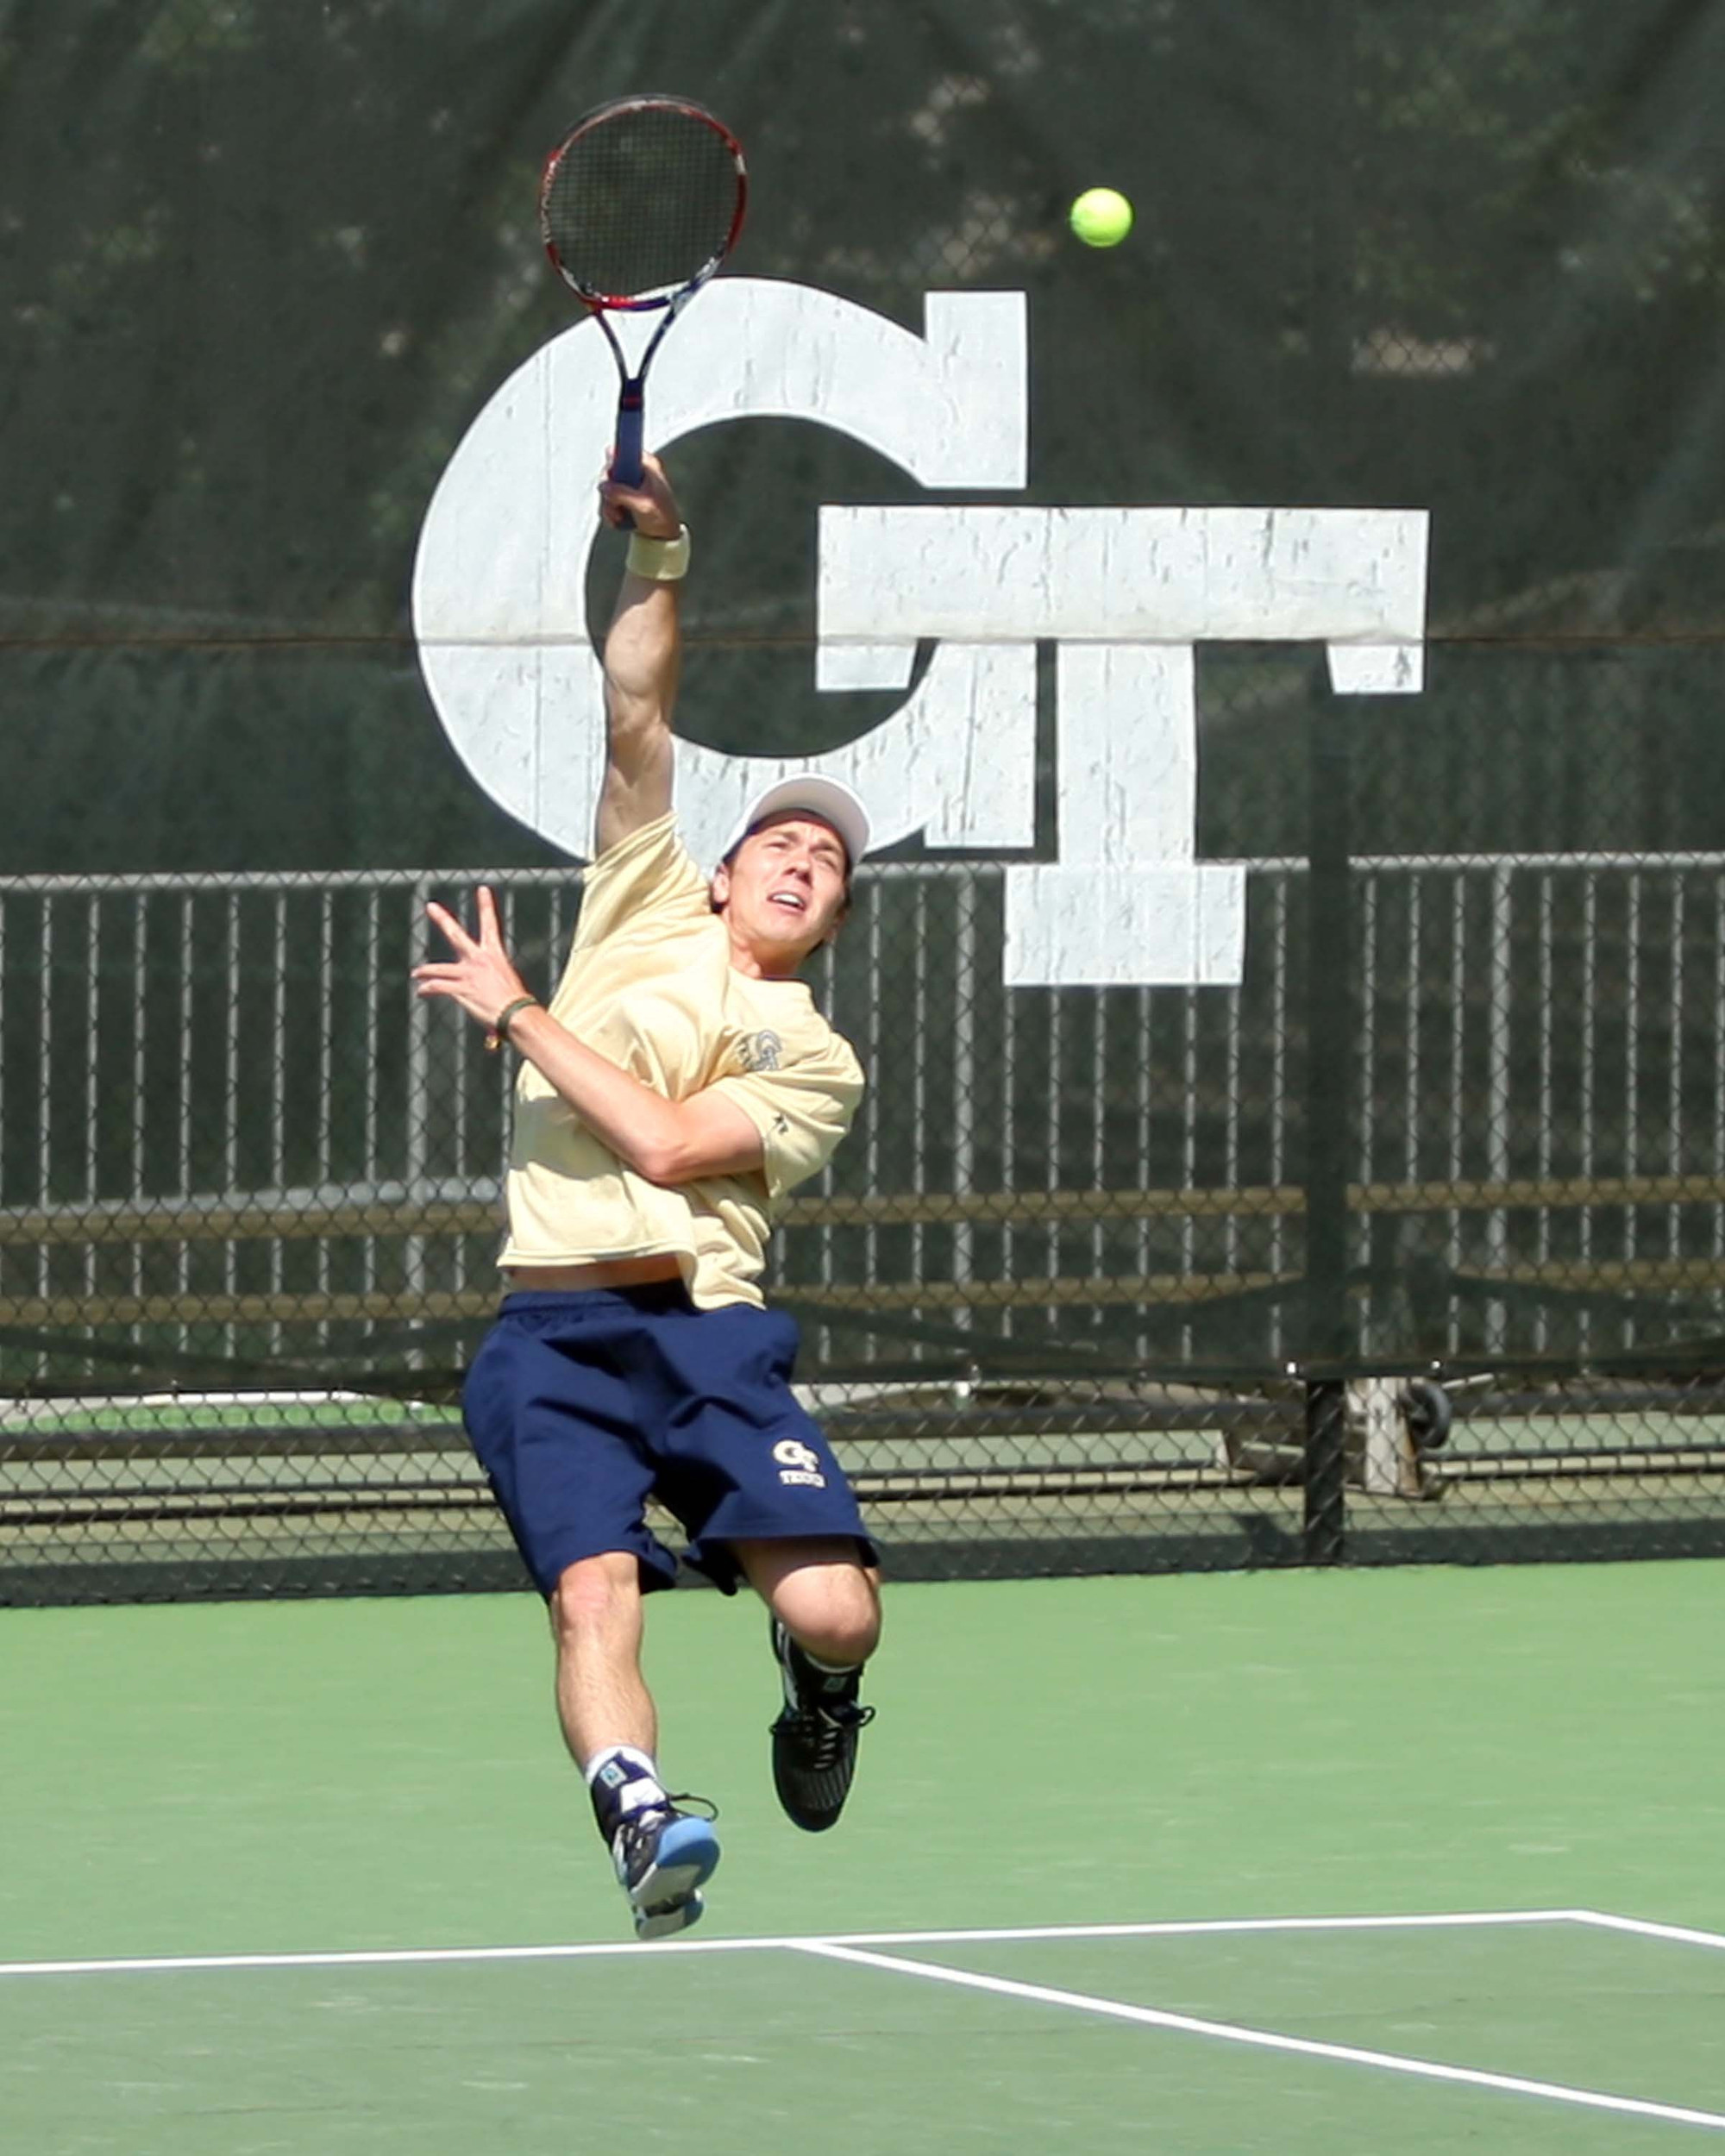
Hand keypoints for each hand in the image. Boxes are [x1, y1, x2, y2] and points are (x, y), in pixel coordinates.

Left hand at [412, 886, 531, 1031]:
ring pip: (438, 968)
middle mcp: (479, 959)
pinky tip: (421, 991)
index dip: (486, 905)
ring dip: (425, 970)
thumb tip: (488, 987)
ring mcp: (468, 974)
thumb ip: (494, 982)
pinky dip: (426, 988)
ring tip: (416, 973)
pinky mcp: (460, 989)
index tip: (483, 889)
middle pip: (456, 934)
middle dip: (442, 919)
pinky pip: (436, 986)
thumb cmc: (515, 1004)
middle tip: (431, 906)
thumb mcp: (507, 985)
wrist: (516, 1014)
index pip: (490, 924)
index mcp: (495, 955)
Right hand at [599, 449, 681, 538]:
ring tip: (619, 517)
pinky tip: (618, 520)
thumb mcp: (643, 505)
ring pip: (606, 488)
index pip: (624, 449)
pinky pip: (607, 500)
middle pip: (609, 471)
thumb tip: (604, 486)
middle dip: (608, 492)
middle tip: (615, 505)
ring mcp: (628, 483)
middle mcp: (636, 470)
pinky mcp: (623, 496)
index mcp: (647, 465)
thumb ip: (622, 493)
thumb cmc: (662, 517)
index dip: (613, 460)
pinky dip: (610, 512)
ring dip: (609, 505)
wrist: (663, 536)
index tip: (610, 474)